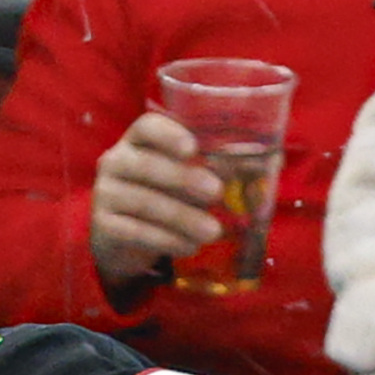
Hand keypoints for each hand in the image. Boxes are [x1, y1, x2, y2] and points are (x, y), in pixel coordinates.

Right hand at [89, 110, 225, 302]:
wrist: (120, 236)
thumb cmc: (163, 196)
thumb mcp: (185, 176)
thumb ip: (217, 167)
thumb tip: (270, 161)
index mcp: (137, 140)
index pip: (146, 127)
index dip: (169, 135)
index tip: (192, 149)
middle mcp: (116, 162)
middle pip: (146, 166)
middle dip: (183, 180)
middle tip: (216, 193)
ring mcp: (105, 194)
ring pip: (144, 203)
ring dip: (182, 218)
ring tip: (212, 232)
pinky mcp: (104, 226)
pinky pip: (135, 232)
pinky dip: (166, 241)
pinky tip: (189, 247)